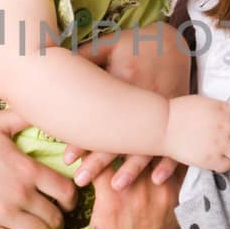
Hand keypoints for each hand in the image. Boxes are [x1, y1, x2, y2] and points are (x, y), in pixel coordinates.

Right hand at [0, 109, 76, 228]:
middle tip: (51, 225)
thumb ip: (24, 118)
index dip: (70, 201)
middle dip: (57, 224)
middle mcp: (21, 193)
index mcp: (28, 168)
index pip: (67, 191)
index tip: (64, 204)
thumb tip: (43, 109)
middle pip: (56, 218)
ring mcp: (4, 213)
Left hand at [63, 21, 190, 188]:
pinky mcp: (178, 115)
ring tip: (116, 187)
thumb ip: (85, 55)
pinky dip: (169, 163)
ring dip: (132, 168)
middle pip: (120, 136)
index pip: (100, 115)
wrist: (178, 41)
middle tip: (81, 180)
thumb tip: (51, 61)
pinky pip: (175, 143)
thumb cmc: (138, 43)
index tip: (68, 158)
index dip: (83, 138)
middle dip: (100, 161)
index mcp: (126, 79)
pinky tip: (158, 180)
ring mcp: (165, 110)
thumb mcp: (111, 44)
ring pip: (147, 146)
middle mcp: (145, 99)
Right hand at [162, 94, 229, 171]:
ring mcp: (219, 143)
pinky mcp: (210, 158)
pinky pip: (228, 165)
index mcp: (223, 109)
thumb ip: (221, 110)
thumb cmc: (179, 112)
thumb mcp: (204, 103)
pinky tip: (217, 158)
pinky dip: (225, 163)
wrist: (161, 125)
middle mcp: (224, 125)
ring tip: (226, 151)